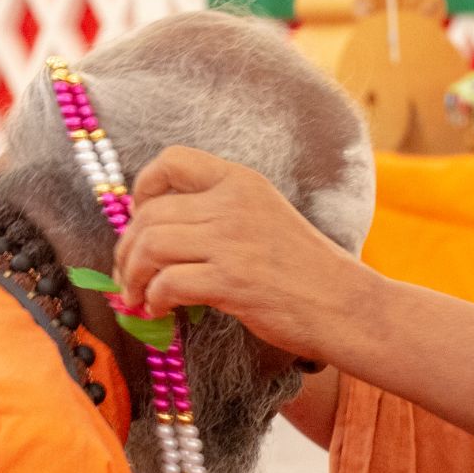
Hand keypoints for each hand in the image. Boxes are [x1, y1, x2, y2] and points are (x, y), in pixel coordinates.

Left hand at [118, 146, 368, 358]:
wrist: (346, 306)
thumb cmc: (307, 271)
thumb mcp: (265, 219)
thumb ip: (219, 215)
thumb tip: (156, 234)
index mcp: (242, 182)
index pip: (172, 161)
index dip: (143, 188)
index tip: (140, 218)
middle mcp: (233, 203)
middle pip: (150, 213)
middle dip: (127, 248)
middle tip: (127, 275)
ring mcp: (232, 241)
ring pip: (150, 246)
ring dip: (133, 276)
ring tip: (137, 297)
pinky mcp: (231, 281)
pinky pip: (167, 283)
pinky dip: (153, 301)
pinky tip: (160, 312)